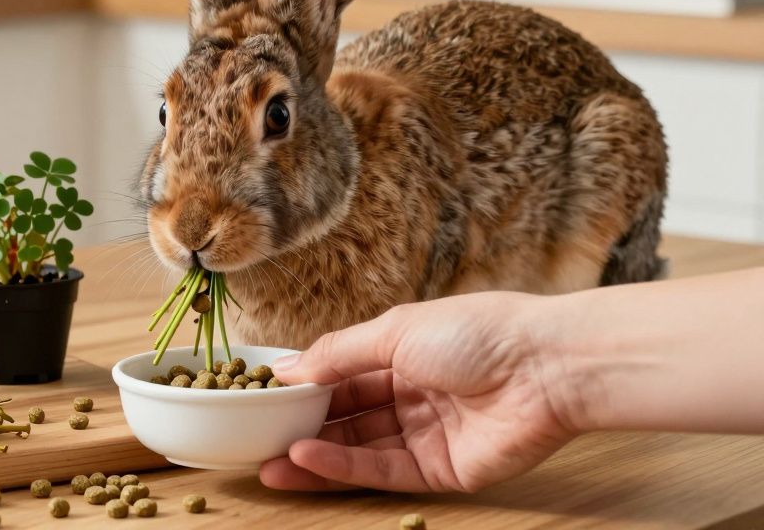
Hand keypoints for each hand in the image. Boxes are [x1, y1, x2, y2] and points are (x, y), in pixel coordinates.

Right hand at [260, 292, 579, 492]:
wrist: (548, 367)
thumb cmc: (478, 333)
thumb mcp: (394, 331)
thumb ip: (338, 354)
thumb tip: (286, 368)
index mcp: (403, 353)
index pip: (342, 375)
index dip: (304, 387)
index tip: (261, 396)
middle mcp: (412, 395)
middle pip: (347, 416)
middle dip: (301, 426)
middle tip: (255, 436)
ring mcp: (426, 434)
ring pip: (358, 448)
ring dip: (313, 453)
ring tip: (269, 457)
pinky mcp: (441, 470)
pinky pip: (382, 471)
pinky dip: (342, 466)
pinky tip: (306, 457)